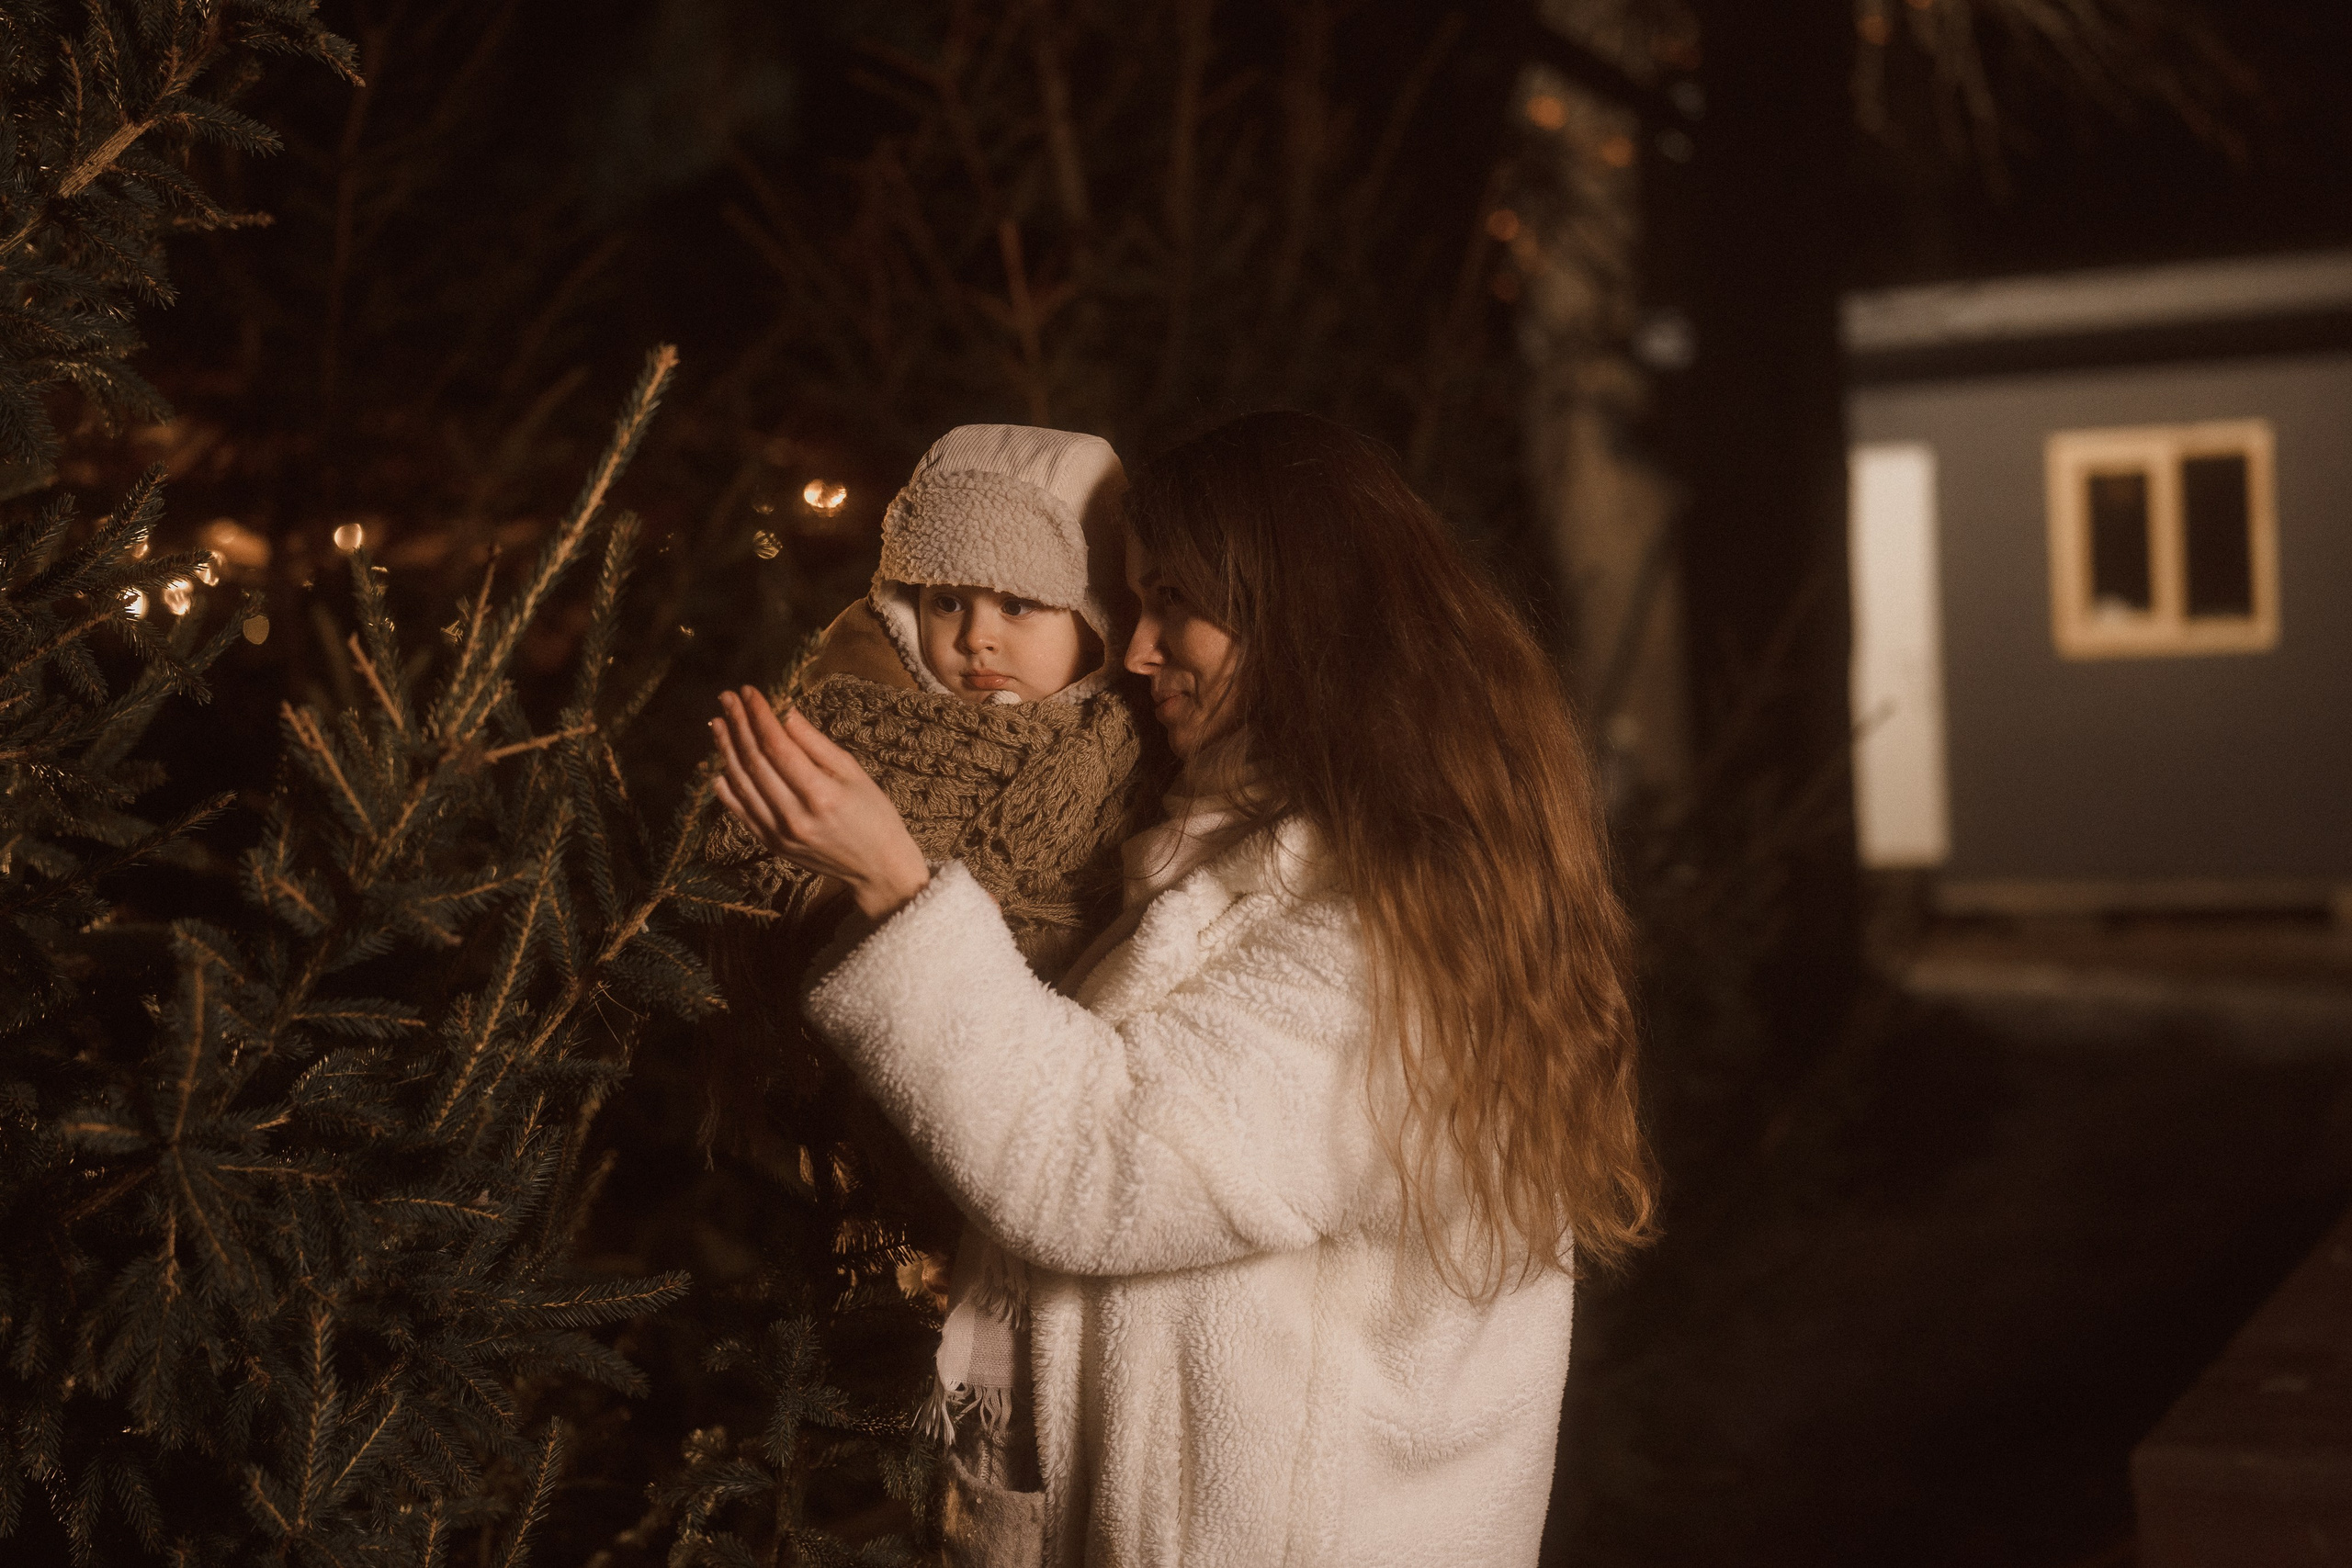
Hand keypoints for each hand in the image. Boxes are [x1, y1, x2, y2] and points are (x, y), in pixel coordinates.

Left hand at [710, 687, 930, 919]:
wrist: (877, 867)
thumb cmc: (873, 814)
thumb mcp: (853, 772)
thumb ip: (815, 743)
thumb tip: (785, 712)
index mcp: (820, 794)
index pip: (778, 746)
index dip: (760, 716)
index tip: (749, 691)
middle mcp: (794, 816)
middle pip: (756, 763)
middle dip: (739, 725)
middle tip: (727, 698)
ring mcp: (779, 833)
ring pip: (742, 785)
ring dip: (726, 751)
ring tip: (718, 723)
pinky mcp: (771, 844)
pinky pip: (741, 812)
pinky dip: (726, 788)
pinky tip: (718, 765)